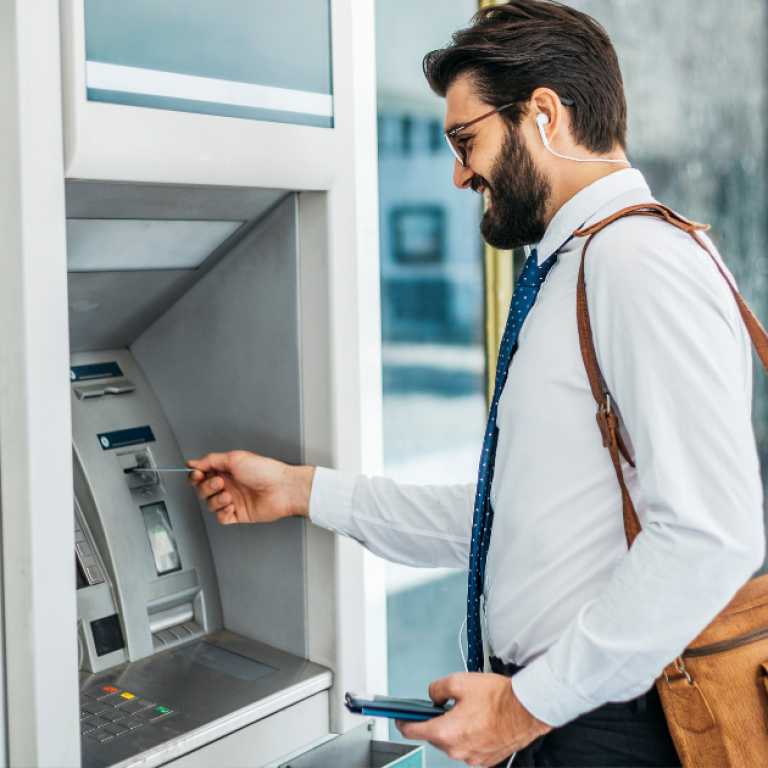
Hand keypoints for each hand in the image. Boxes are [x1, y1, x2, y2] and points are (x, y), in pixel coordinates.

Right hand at [187, 451, 314, 525]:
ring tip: (228, 496)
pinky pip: (221, 518)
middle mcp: (228, 484)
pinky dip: (223, 513)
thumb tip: (194, 462)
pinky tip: (232, 506)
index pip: (202, 474)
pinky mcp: (238, 514)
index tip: (198, 474)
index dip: (196, 475)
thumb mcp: (235, 458)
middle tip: (220, 483)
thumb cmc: (264, 471)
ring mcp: (233, 500)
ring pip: (210, 504)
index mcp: (226, 470)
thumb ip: (211, 460)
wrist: (281, 489)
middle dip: (207, 487)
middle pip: (203, 489)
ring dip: (215, 500)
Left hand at [396, 673, 551, 766]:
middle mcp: (457, 750)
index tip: (399, 717)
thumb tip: (433, 697)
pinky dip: (468, 736)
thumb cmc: (498, 697)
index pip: (412, 731)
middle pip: (433, 737)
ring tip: (466, 710)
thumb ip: (437, 689)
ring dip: (452, 729)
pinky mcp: (485, 760)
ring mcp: (472, 758)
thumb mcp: (459, 681)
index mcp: (446, 732)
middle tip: (442, 705)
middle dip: (434, 721)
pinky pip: (467, 748)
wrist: (526, 710)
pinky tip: (478, 721)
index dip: (403, 721)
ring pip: (451, 743)